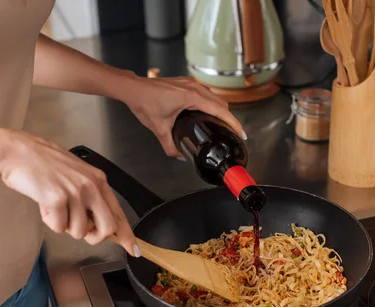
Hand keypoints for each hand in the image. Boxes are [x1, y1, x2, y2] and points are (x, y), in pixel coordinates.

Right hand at [0, 129, 138, 255]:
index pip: (119, 213)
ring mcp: (76, 192)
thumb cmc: (42, 163)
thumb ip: (90, 196)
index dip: (127, 235)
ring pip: (80, 231)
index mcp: (98, 180)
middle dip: (94, 237)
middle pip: (107, 228)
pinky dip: (50, 222)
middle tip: (80, 230)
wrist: (16, 152)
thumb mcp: (75, 175)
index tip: (134, 249)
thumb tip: (97, 223)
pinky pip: (59, 228)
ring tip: (54, 206)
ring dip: (65, 225)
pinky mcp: (58, 199)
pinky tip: (44, 204)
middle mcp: (91, 186)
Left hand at [123, 75, 244, 157]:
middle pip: (221, 104)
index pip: (220, 111)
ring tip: (222, 125)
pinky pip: (206, 93)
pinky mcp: (187, 83)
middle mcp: (194, 87)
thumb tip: (180, 156)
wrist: (133, 89)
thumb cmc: (144, 102)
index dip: (233, 123)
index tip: (241, 133)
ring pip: (214, 97)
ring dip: (220, 110)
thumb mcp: (159, 128)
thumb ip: (170, 146)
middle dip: (229, 119)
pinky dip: (211, 103)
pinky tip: (207, 114)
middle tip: (231, 133)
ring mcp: (191, 83)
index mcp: (191, 97)